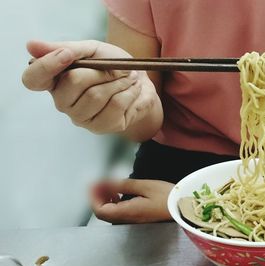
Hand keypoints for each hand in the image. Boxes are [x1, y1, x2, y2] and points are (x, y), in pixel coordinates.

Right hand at [22, 40, 160, 134]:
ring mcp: (80, 117)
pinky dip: (128, 92)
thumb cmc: (112, 66)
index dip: (47, 66)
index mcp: (54, 80)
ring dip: (118, 81)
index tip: (67, 54)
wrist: (140, 84)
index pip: (33, 79)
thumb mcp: (92, 50)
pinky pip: (115, 106)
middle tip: (118, 68)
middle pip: (72, 82)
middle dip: (101, 70)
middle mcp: (62, 102)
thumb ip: (66, 48)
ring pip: (96, 95)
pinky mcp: (101, 127)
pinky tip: (132, 89)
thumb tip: (31, 46)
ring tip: (129, 77)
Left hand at [90, 179, 173, 223]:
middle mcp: (128, 219)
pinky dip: (113, 202)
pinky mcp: (138, 217)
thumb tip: (103, 183)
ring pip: (110, 213)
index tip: (92, 183)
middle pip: (103, 213)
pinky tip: (118, 193)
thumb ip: (122, 185)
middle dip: (97, 197)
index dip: (93, 198)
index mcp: (127, 212)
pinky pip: (119, 212)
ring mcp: (133, 219)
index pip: (100, 210)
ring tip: (106, 184)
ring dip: (105, 199)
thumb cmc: (166, 195)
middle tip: (97, 182)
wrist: (183, 207)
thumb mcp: (144, 186)